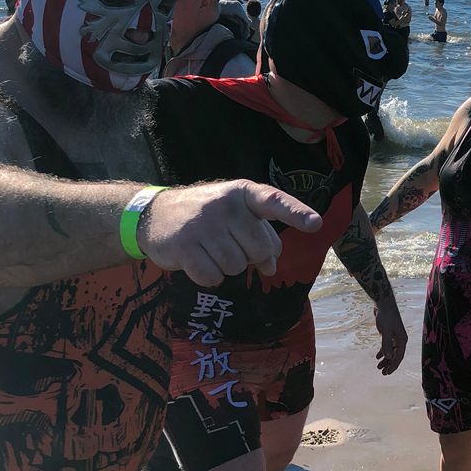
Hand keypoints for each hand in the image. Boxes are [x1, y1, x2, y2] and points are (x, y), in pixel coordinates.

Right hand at [141, 179, 321, 285]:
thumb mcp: (235, 214)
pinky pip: (212, 277)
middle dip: (251, 258)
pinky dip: (209, 277)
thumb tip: (272, 267)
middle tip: (234, 249)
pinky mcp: (184, 246)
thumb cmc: (206, 216)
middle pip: (258, 249)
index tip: (316, 224)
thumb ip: (260, 234)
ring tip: (211, 251)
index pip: (274, 201)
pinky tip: (198, 261)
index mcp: (242, 193)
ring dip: (227, 267)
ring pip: (236, 266)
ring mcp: (203, 225)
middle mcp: (224, 205)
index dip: (296, 213)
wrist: (154, 214)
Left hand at [374, 298, 406, 374]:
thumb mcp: (385, 331)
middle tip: (382, 373)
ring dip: (386, 359)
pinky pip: (387, 346)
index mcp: (402, 340)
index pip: (398, 356)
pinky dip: (383, 351)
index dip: (393, 366)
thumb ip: (386, 344)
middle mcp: (400, 339)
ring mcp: (395, 336)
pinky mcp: (389, 333)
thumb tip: (387, 357)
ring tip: (378, 367)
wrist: (384, 304)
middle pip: (396, 356)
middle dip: (389, 365)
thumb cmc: (386, 316)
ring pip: (391, 351)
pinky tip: (377, 356)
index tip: (386, 373)